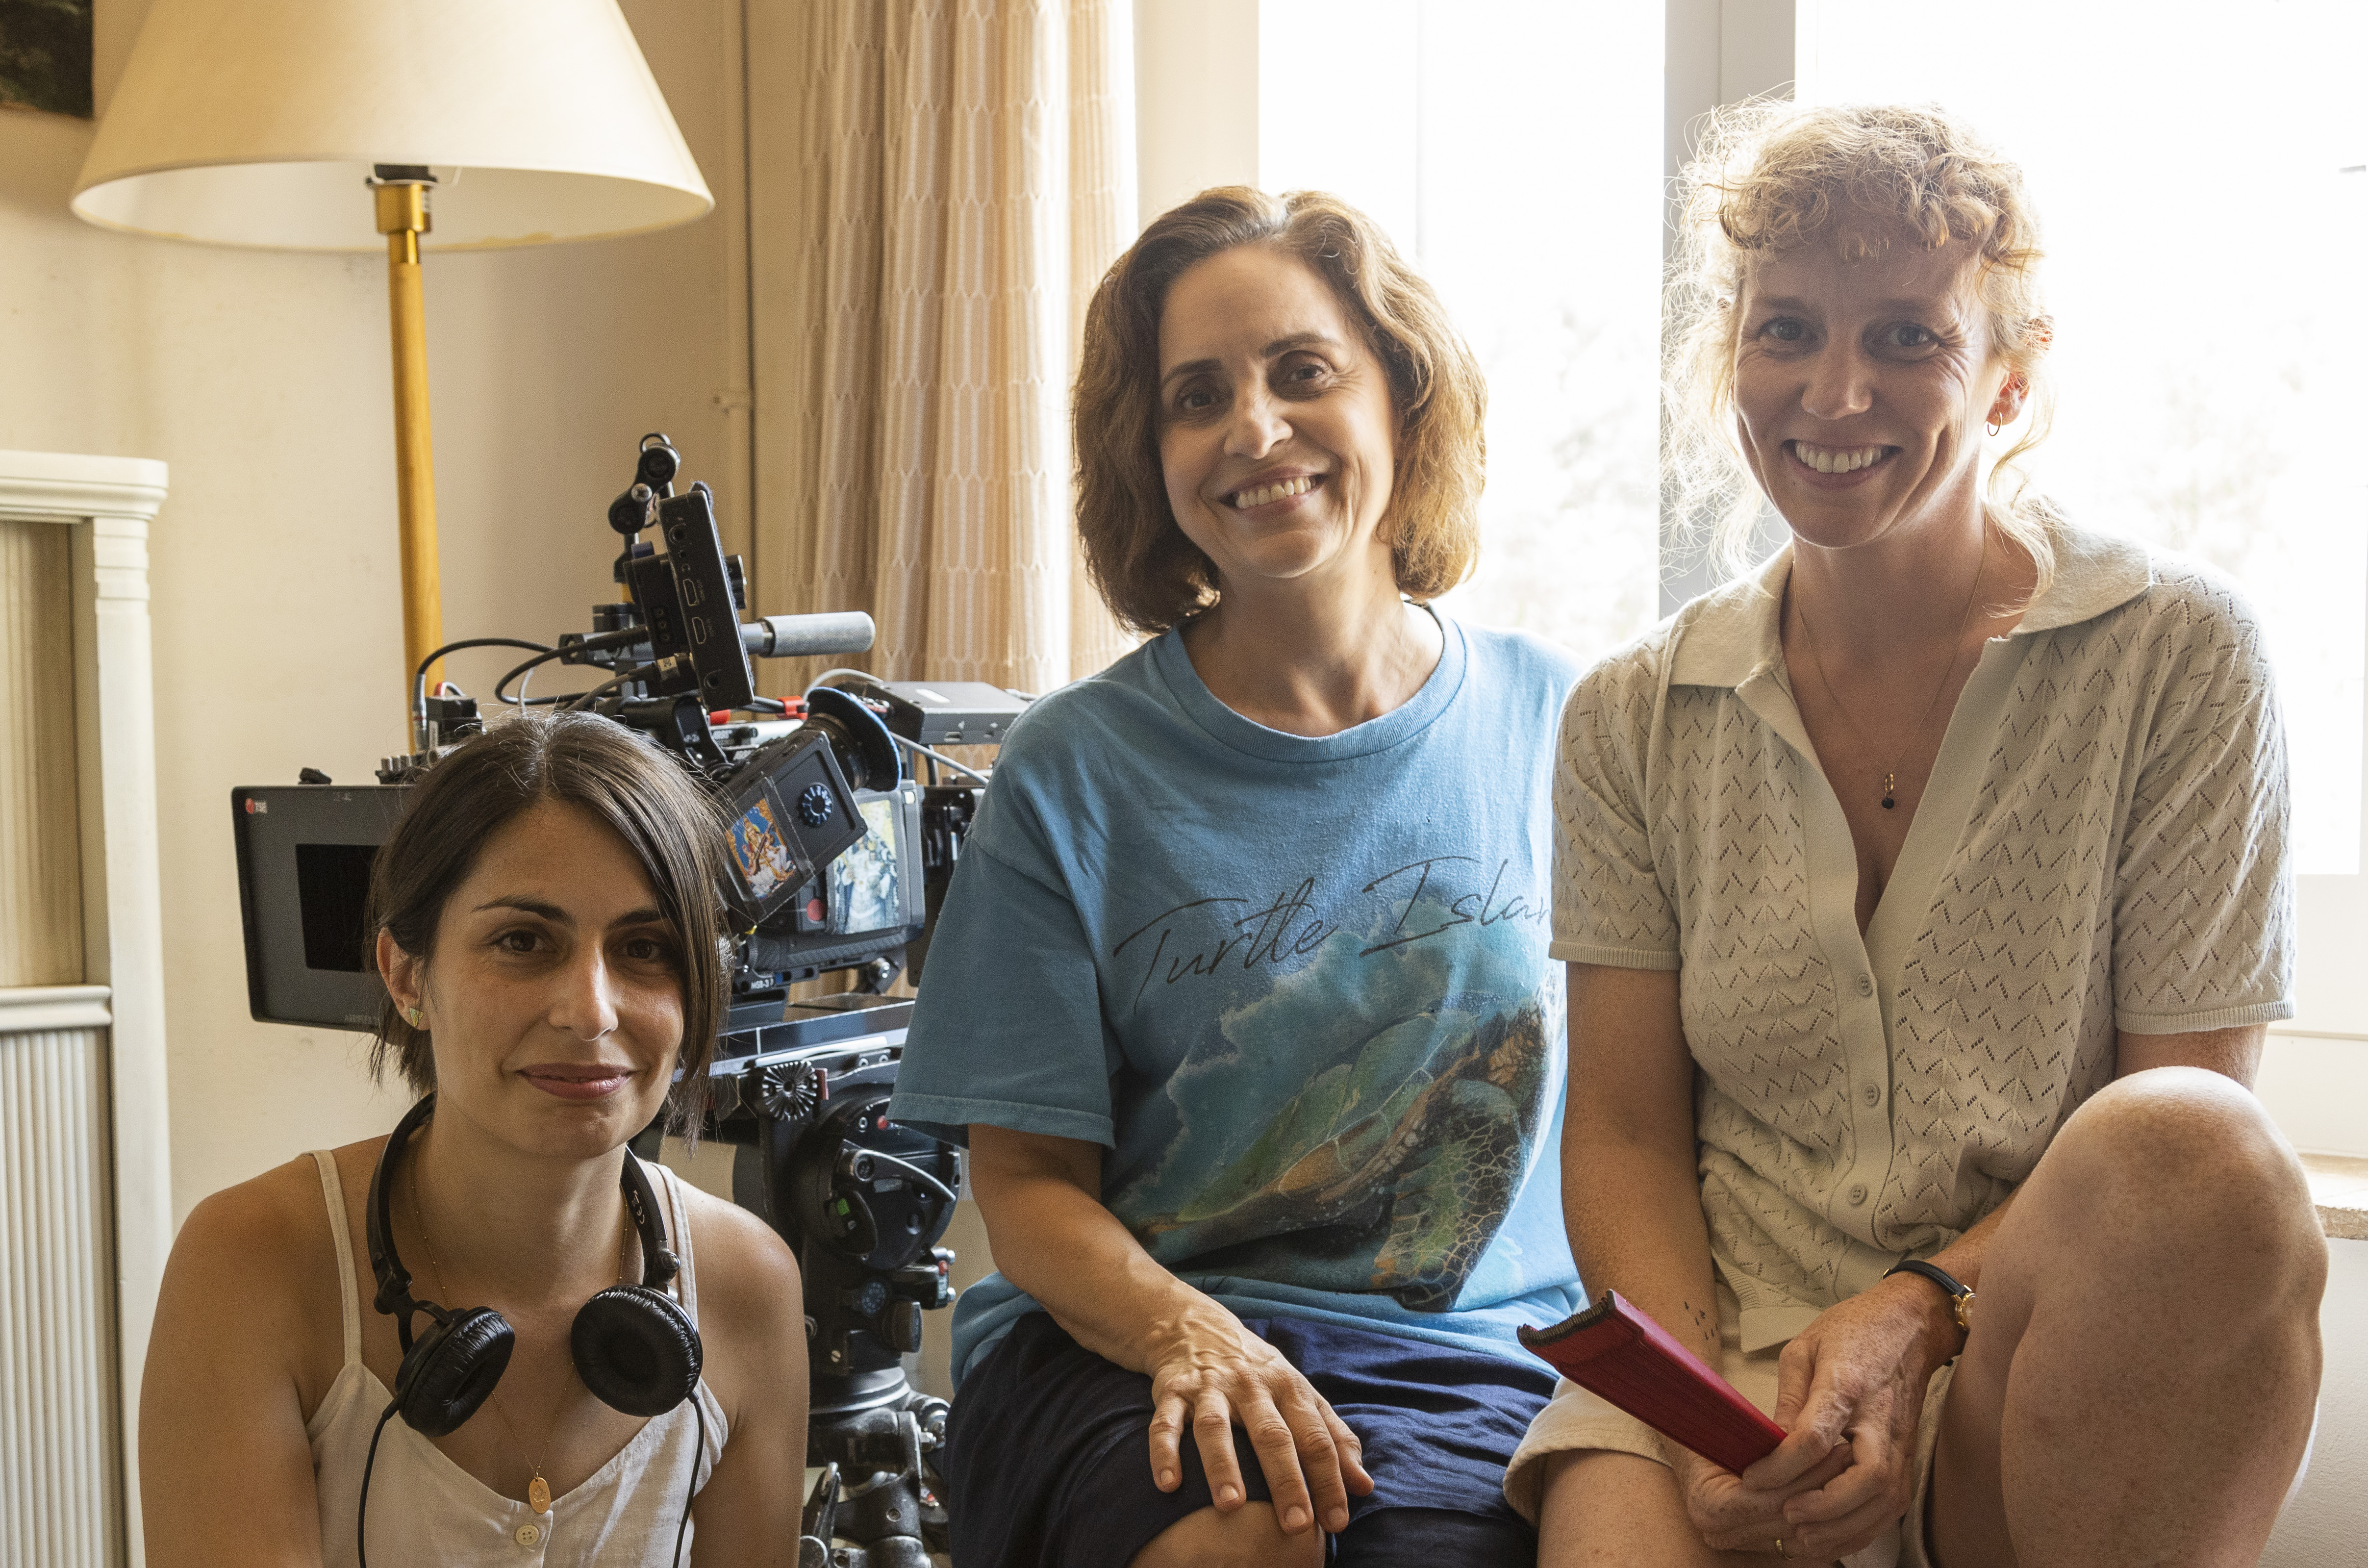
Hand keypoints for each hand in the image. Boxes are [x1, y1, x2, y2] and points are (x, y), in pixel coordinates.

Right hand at [1139, 1295, 1374, 1535]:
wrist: (1197, 1326)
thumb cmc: (1259, 1373)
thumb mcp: (1300, 1394)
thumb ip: (1333, 1437)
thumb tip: (1364, 1486)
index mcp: (1288, 1387)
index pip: (1315, 1437)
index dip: (1329, 1478)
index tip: (1336, 1521)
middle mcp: (1250, 1386)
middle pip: (1271, 1434)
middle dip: (1285, 1480)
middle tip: (1296, 1525)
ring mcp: (1209, 1388)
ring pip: (1215, 1427)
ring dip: (1223, 1466)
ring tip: (1232, 1506)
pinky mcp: (1172, 1391)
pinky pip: (1165, 1423)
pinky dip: (1164, 1452)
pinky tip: (1168, 1484)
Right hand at [1671, 1439, 1853, 1558]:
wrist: (1694, 1451)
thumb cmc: (1710, 1432)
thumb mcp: (1733, 1427)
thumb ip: (1766, 1438)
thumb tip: (1806, 1433)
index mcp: (1709, 1507)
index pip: (1771, 1499)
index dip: (1807, 1475)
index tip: (1835, 1446)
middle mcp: (1721, 1533)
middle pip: (1788, 1520)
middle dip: (1824, 1487)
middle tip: (1851, 1455)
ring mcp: (1739, 1544)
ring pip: (1800, 1537)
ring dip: (1830, 1506)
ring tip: (1851, 1471)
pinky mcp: (1758, 1546)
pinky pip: (1801, 1544)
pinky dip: (1825, 1524)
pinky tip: (1843, 1496)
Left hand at [1695, 1278, 1954, 1559]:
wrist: (1909, 1327)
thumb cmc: (1852, 1331)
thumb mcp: (1805, 1349)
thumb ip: (1789, 1398)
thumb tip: (1770, 1443)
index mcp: (1848, 1384)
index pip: (1817, 1436)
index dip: (1782, 1465)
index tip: (1752, 1477)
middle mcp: (1881, 1420)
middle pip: (1865, 1477)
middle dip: (1825, 1507)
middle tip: (1787, 1517)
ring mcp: (1901, 1442)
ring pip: (1885, 1499)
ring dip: (1845, 1527)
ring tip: (1804, 1537)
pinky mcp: (1908, 1456)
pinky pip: (1893, 1504)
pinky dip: (1865, 1528)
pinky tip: (1834, 1535)